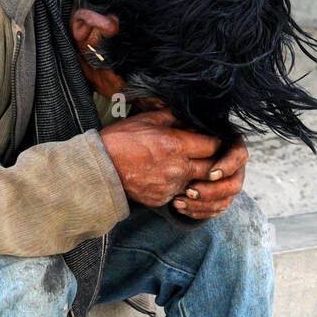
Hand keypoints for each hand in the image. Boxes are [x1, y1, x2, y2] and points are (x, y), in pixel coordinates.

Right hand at [100, 110, 226, 209]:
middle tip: (206, 154)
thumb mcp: (150, 119)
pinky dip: (181, 187)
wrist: (100, 168)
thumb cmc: (122, 139)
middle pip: (212, 168)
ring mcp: (170, 186)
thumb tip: (194, 119)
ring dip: (198, 176)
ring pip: (199, 184)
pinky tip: (169, 177)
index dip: (216, 142)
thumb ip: (176, 118)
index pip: (214, 145)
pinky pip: (181, 194)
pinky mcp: (162, 199)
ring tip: (187, 166)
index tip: (211, 139)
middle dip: (214, 161)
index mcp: (176, 145)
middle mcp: (178, 168)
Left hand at [171, 134, 247, 219]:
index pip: (239, 154)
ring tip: (178, 202)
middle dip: (212, 191)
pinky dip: (197, 212)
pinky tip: (179, 208)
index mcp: (231, 144)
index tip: (210, 174)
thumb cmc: (181, 132)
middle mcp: (234, 166)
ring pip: (225, 202)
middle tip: (189, 191)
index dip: (228, 166)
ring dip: (202, 205)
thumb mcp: (182, 126)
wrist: (177, 150)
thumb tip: (187, 129)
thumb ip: (188, 128)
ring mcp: (228, 184)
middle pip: (235, 184)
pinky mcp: (220, 199)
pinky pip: (214, 211)